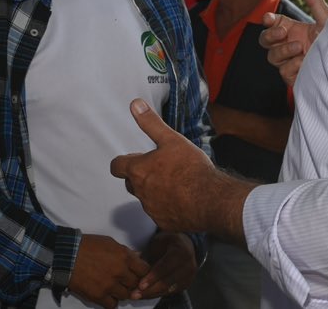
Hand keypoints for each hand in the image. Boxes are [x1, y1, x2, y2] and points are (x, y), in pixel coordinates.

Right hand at [67, 234, 149, 308]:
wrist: (67, 256)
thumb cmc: (87, 246)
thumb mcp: (110, 242)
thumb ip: (125, 252)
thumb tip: (137, 258)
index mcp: (124, 257)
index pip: (144, 270)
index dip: (142, 272)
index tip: (137, 273)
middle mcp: (119, 272)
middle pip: (135, 284)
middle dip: (131, 282)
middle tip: (124, 280)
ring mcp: (109, 285)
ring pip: (125, 295)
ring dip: (121, 292)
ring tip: (114, 286)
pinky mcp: (99, 296)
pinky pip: (112, 305)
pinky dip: (111, 301)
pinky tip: (107, 295)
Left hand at [110, 99, 253, 241]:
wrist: (210, 199)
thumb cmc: (191, 168)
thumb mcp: (171, 139)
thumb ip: (151, 123)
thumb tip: (135, 105)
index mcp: (139, 170)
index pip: (116, 166)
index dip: (122, 161)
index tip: (131, 159)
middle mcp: (140, 192)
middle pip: (130, 183)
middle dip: (139, 175)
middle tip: (158, 168)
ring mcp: (151, 209)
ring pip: (146, 198)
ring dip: (154, 191)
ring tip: (174, 182)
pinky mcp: (163, 222)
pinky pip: (159, 213)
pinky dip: (166, 206)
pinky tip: (181, 198)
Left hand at [131, 232, 197, 299]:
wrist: (183, 245)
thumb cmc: (166, 243)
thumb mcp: (157, 242)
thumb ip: (148, 254)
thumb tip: (133, 264)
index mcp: (181, 250)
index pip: (166, 266)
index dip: (153, 276)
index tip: (141, 285)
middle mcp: (188, 264)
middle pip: (167, 281)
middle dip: (150, 289)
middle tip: (134, 294)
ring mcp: (189, 276)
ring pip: (168, 289)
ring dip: (151, 294)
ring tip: (136, 296)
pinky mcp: (186, 284)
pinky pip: (169, 292)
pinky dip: (156, 294)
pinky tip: (145, 294)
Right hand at [259, 0, 327, 85]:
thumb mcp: (326, 21)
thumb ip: (315, 2)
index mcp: (294, 30)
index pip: (272, 23)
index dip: (268, 20)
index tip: (269, 18)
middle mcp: (289, 45)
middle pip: (265, 40)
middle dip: (270, 35)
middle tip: (283, 32)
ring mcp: (290, 62)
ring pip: (272, 57)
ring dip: (283, 51)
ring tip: (299, 48)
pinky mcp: (293, 77)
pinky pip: (283, 71)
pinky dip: (292, 66)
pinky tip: (305, 63)